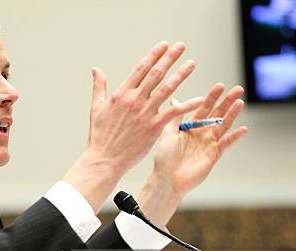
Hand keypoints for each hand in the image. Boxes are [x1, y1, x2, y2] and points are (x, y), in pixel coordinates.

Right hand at [87, 42, 203, 175]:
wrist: (104, 160)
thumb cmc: (99, 137)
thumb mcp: (96, 108)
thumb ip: (99, 87)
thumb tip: (96, 70)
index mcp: (121, 95)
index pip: (141, 69)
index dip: (153, 55)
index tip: (164, 46)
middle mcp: (134, 101)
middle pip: (156, 74)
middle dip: (170, 58)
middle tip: (181, 46)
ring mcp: (145, 114)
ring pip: (167, 89)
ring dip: (181, 75)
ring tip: (192, 64)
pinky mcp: (153, 128)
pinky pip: (174, 113)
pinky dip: (187, 105)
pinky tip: (200, 99)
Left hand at [152, 83, 247, 197]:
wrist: (166, 179)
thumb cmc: (163, 158)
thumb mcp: (167, 133)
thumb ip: (175, 117)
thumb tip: (174, 99)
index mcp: (190, 127)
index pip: (204, 108)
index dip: (212, 97)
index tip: (220, 86)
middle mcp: (201, 133)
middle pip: (217, 114)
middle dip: (227, 101)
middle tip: (238, 89)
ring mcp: (208, 144)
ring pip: (223, 126)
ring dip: (232, 115)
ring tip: (240, 102)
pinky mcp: (213, 155)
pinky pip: (225, 145)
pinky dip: (234, 137)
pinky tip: (243, 129)